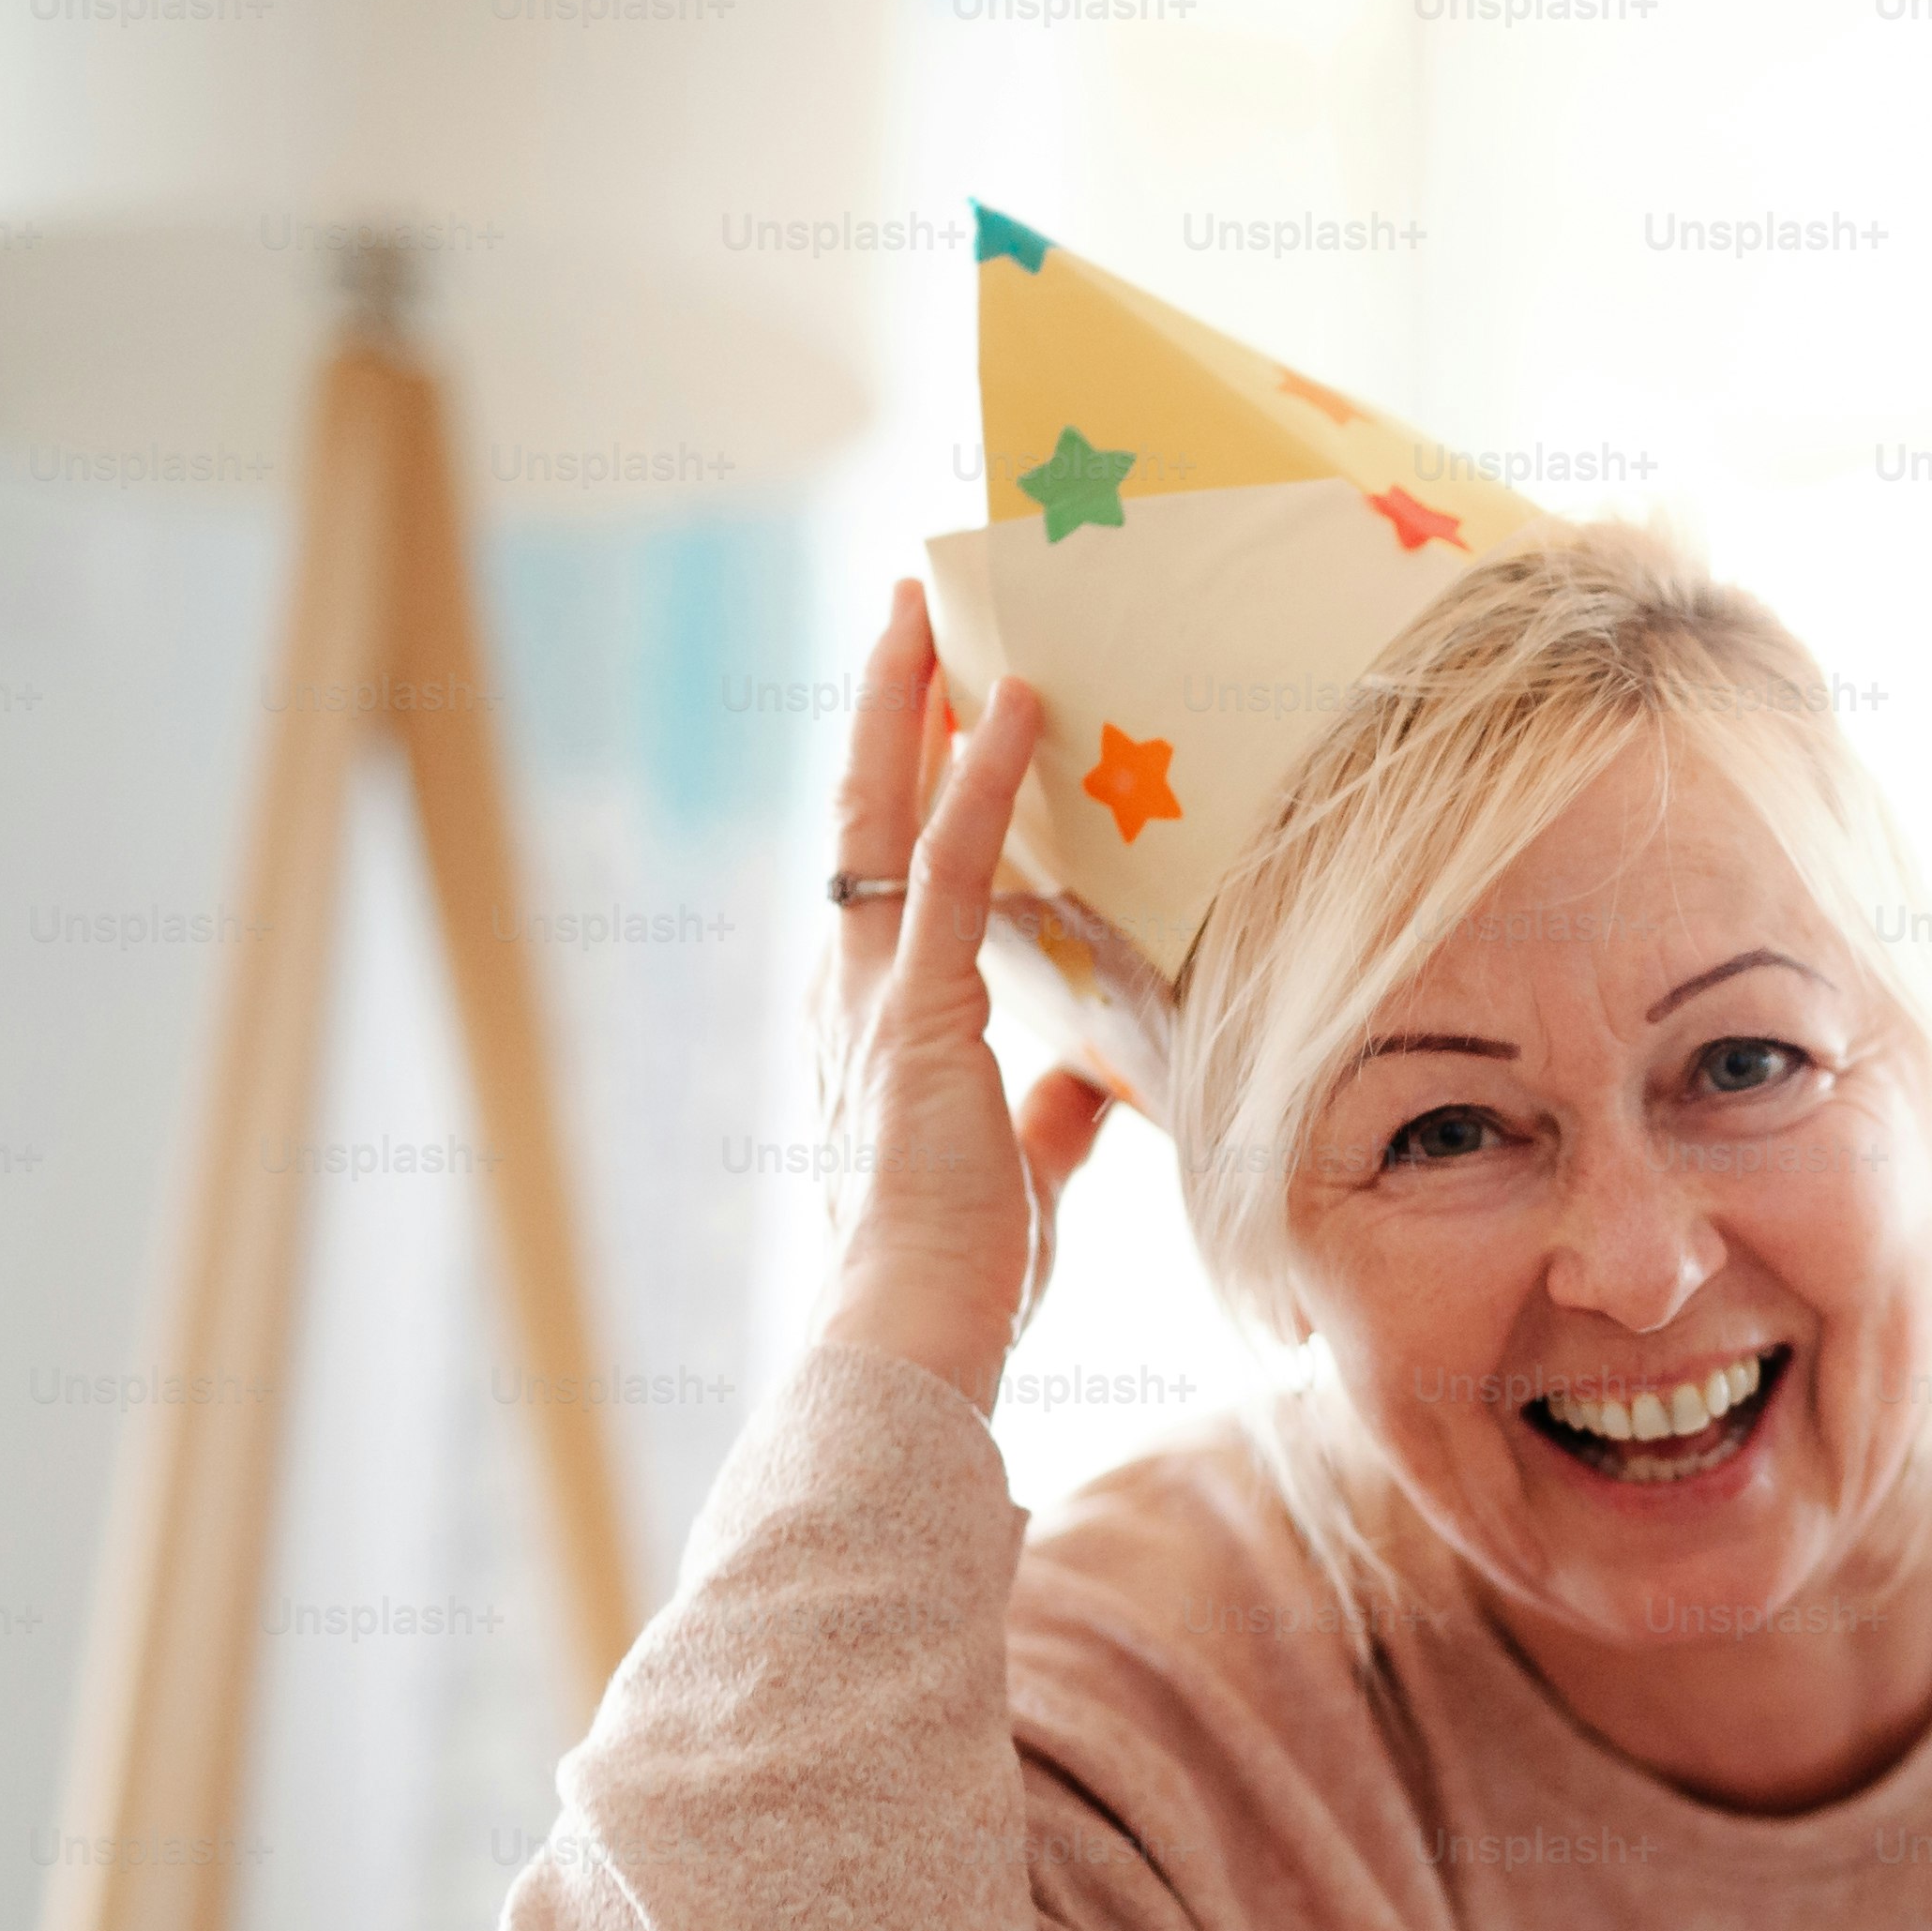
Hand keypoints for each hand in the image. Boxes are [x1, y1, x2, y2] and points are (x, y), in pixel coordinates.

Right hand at [809, 581, 1115, 1409]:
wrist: (913, 1329)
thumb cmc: (960, 1275)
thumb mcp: (1018, 1179)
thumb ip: (1043, 1122)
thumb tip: (1080, 1087)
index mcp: (871, 1028)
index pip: (884, 878)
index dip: (905, 787)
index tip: (932, 707)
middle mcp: (850, 992)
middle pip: (859, 813)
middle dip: (884, 706)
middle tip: (907, 607)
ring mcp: (875, 993)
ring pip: (885, 811)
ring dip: (913, 701)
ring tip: (931, 601)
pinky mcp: (920, 1007)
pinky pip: (951, 863)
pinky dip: (981, 777)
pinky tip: (1016, 703)